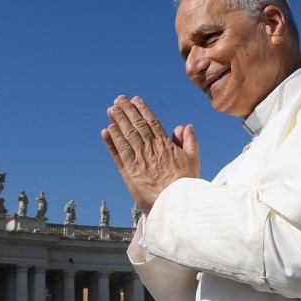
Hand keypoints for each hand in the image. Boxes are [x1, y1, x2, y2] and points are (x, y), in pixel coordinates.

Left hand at [102, 95, 198, 213]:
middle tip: (119, 99)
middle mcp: (150, 149)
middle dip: (127, 111)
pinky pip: (119, 152)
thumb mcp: (193, 159)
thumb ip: (189, 141)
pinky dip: (113, 141)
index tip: (135, 100)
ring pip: (127, 136)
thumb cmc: (186, 183)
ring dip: (118, 121)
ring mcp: (139, 159)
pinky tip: (107, 130)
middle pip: (137, 125)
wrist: (176, 202)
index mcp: (165, 144)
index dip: (142, 109)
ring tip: (111, 110)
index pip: (152, 122)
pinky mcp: (130, 171)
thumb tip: (185, 125)